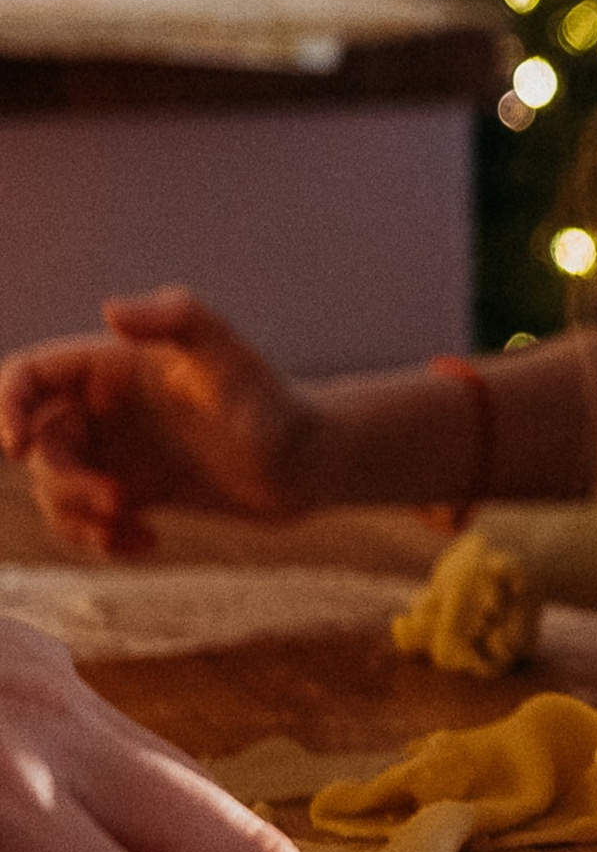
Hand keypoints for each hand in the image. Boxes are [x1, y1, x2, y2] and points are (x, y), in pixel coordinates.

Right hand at [0, 288, 312, 556]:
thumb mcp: (227, 356)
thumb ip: (177, 319)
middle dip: (64, 479)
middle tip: (118, 498)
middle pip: (40, 443)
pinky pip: (86, 522)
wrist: (312, 463)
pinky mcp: (135, 492)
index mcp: (113, 365)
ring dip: (80, 516)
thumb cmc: (273, 403)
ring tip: (136, 523)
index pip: (31, 375)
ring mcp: (118, 451)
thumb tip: (109, 310)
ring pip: (55, 490)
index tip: (18, 447)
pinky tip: (150, 540)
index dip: (7, 405)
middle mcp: (106, 407)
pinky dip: (102, 540)